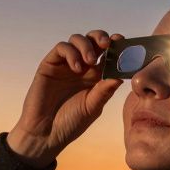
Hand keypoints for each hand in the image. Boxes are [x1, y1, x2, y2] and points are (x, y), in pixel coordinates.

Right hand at [8, 29, 123, 166]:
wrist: (45, 133)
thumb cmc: (70, 123)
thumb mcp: (93, 107)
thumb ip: (105, 91)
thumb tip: (122, 76)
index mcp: (96, 77)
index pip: (108, 54)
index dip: (116, 46)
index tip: (123, 43)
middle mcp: (82, 67)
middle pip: (93, 41)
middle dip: (101, 37)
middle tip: (108, 44)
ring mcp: (65, 65)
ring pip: (77, 40)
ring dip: (86, 45)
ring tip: (90, 60)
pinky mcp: (49, 65)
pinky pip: (61, 48)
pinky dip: (71, 53)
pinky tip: (76, 68)